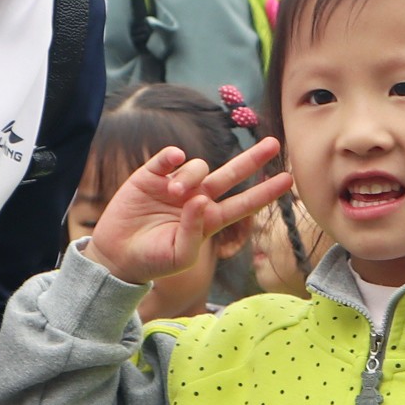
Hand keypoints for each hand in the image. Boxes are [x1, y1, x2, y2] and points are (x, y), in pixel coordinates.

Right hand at [85, 138, 292, 285]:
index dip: (264, 192)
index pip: (242, 204)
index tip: (287, 180)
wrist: (117, 256)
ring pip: (198, 166)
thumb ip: (194, 232)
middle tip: (274, 143)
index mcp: (208, 220)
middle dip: (252, 159)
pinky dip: (173, 156)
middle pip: (230, 175)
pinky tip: (172, 161)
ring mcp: (175, 185)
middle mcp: (196, 199)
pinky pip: (169, 157)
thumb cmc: (153, 261)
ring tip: (173, 193)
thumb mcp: (179, 256)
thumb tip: (202, 200)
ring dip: (191, 176)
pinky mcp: (151, 175)